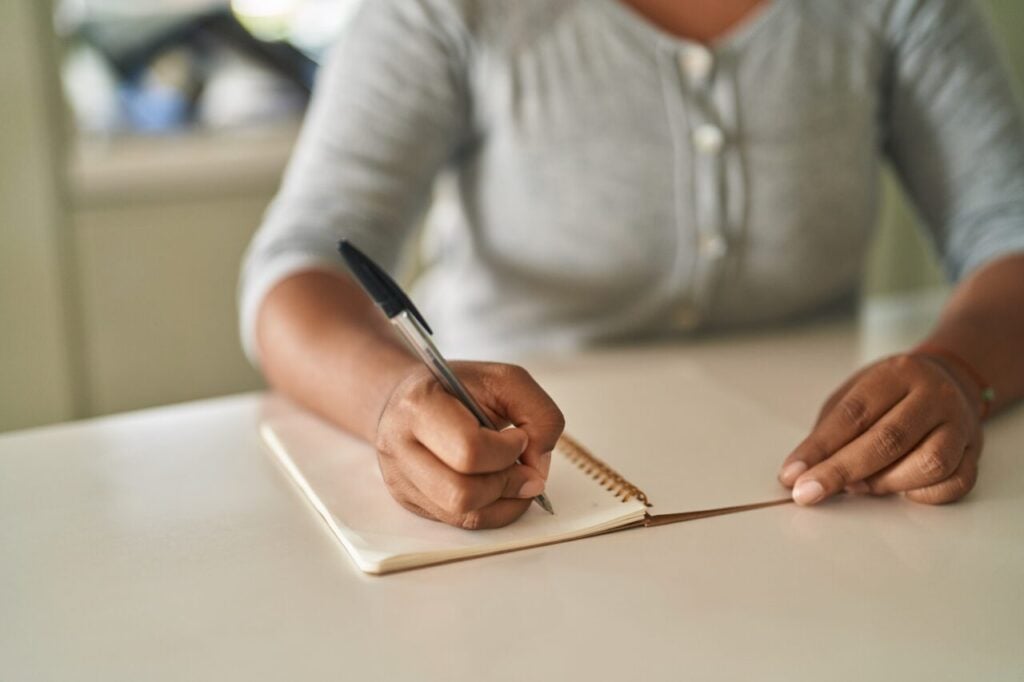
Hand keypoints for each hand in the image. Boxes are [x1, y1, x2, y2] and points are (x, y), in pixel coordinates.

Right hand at [375, 361, 564, 528]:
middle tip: (524, 467)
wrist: (408, 397)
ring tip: (513, 476)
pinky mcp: (408, 501)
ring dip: (503, 501)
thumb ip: (539, 414)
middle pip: (462, 495)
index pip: (469, 451)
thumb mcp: (505, 380)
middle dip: (507, 484)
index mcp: (419, 405)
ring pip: (463, 516)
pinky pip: (460, 522)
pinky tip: (498, 486)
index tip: (519, 437)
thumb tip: (539, 464)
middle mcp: (400, 446)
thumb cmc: (457, 387)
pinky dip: (492, 509)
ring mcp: (400, 478)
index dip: (507, 452)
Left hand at [778, 354, 983, 505]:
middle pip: (888, 440)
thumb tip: (799, 472)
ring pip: (929, 464)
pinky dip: (922, 495)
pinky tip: (900, 489)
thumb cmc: (890, 393)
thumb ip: (829, 431)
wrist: (949, 378)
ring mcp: (960, 425)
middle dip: (841, 471)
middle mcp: (934, 397)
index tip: (792, 474)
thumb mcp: (853, 394)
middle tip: (809, 492)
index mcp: (897, 375)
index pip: (853, 415)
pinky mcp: (976, 453)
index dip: (819, 448)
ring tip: (860, 485)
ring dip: (885, 483)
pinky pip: (954, 483)